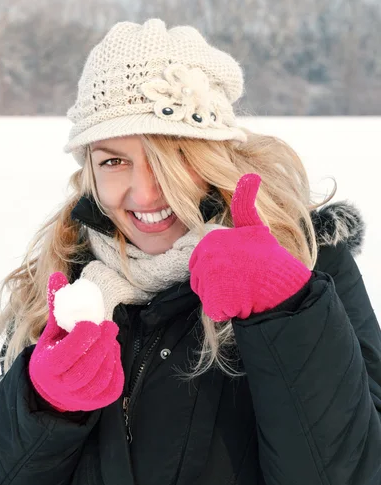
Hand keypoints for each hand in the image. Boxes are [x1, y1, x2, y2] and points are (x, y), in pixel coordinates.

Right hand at [29, 272, 123, 411]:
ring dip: (109, 356)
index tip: (92, 323)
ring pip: (99, 378)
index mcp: (48, 366)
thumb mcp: (51, 331)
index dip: (82, 338)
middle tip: (110, 327)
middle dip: (101, 345)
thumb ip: (57, 305)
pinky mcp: (94, 403)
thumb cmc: (54, 351)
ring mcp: (78, 398)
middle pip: (85, 367)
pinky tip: (114, 354)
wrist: (51, 388)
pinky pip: (110, 388)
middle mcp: (61, 386)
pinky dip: (116, 370)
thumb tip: (57, 275)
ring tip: (111, 339)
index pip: (67, 353)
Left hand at [189, 174, 311, 320]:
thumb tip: (251, 174)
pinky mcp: (215, 301)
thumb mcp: (254, 226)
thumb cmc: (267, 256)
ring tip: (243, 290)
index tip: (240, 266)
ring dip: (224, 297)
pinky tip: (242, 302)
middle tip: (242, 280)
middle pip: (201, 279)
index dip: (221, 268)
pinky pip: (215, 309)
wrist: (282, 284)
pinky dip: (228, 310)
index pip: (202, 262)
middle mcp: (206, 256)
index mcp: (211, 240)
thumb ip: (245, 203)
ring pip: (208, 295)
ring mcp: (210, 279)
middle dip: (218, 284)